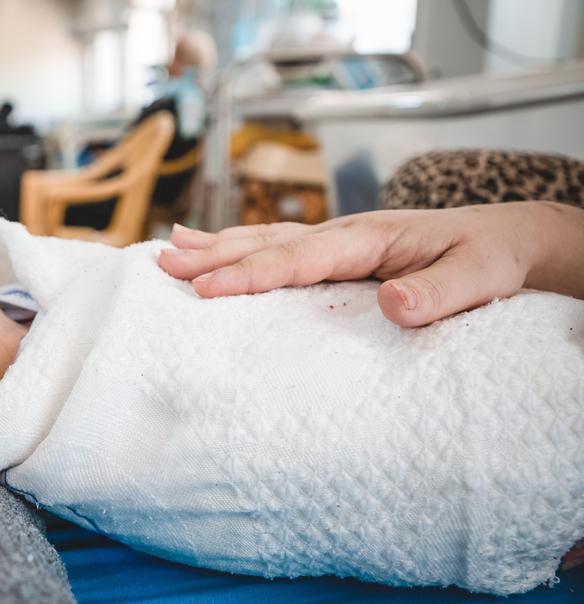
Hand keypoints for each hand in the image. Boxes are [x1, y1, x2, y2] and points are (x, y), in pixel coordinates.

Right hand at [158, 202, 583, 327]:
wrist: (505, 238)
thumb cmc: (491, 258)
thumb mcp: (481, 277)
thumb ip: (440, 291)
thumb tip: (393, 303)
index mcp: (369, 238)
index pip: (299, 257)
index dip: (250, 273)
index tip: (206, 288)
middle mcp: (343, 235)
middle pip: (267, 242)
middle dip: (214, 255)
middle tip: (162, 265)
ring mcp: (335, 241)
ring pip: (264, 239)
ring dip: (216, 246)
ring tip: (167, 249)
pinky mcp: (333, 254)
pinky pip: (278, 247)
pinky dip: (240, 247)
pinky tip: (213, 246)